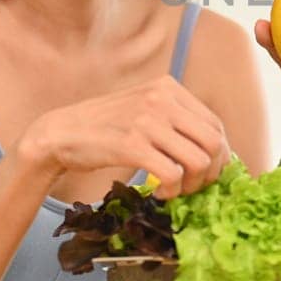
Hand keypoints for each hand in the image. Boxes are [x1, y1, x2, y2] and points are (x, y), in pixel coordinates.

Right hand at [12, 75, 228, 198]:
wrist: (60, 132)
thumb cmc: (105, 126)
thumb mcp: (144, 108)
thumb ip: (175, 120)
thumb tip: (214, 151)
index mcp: (169, 87)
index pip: (215, 124)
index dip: (220, 154)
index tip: (208, 173)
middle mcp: (161, 99)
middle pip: (213, 142)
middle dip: (211, 172)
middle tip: (194, 187)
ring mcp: (147, 120)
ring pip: (198, 160)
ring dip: (191, 185)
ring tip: (175, 191)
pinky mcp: (131, 145)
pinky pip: (172, 174)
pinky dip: (172, 190)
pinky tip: (159, 193)